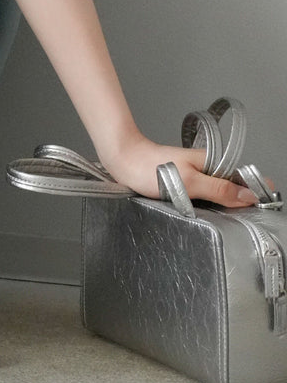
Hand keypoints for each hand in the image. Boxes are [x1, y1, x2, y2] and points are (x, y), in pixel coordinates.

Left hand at [99, 129, 264, 207]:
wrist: (122, 160)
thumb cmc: (149, 167)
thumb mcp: (188, 181)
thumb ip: (218, 189)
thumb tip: (247, 196)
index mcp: (211, 162)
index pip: (243, 177)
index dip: (255, 192)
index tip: (261, 210)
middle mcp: (205, 168)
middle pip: (232, 188)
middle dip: (240, 204)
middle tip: (243, 223)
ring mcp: (195, 176)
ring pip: (218, 194)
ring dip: (223, 207)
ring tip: (225, 222)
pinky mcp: (183, 184)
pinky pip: (203, 197)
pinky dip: (207, 206)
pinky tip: (206, 217)